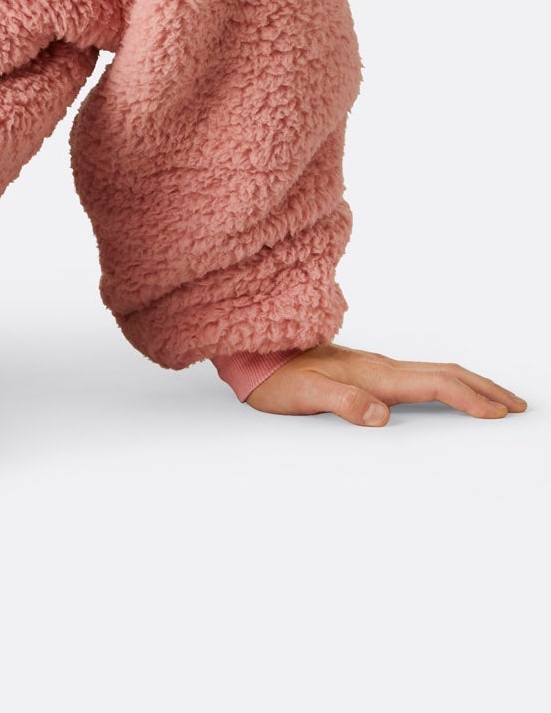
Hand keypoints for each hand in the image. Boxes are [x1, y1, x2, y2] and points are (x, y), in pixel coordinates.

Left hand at [246, 341, 527, 424]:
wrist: (255, 358)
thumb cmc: (278, 379)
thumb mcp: (306, 396)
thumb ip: (342, 402)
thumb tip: (380, 416)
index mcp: (375, 375)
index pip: (434, 383)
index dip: (470, 398)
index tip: (500, 414)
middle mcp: (380, 368)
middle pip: (444, 373)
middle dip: (484, 388)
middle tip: (518, 405)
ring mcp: (374, 368)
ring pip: (433, 372)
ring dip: (470, 384)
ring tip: (495, 400)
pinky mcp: (366, 373)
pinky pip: (418, 376)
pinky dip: (446, 385)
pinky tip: (447, 395)